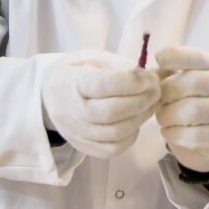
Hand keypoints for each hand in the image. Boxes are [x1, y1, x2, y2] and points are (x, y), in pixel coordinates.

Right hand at [41, 50, 159, 158]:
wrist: (51, 94)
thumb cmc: (79, 71)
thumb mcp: (95, 58)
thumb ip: (121, 66)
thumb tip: (153, 75)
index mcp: (71, 82)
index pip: (104, 85)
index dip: (133, 82)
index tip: (150, 77)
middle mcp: (71, 110)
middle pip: (111, 113)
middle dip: (141, 101)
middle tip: (157, 91)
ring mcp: (76, 132)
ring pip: (114, 134)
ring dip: (141, 118)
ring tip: (152, 104)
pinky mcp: (84, 147)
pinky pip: (112, 149)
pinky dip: (131, 136)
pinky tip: (137, 120)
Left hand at [155, 46, 208, 171]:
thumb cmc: (191, 101)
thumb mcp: (182, 82)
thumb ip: (166, 74)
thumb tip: (147, 74)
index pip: (197, 57)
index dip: (176, 55)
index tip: (158, 58)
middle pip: (191, 83)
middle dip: (166, 93)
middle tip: (158, 101)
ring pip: (190, 111)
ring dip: (168, 116)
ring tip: (162, 118)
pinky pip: (192, 135)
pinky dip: (174, 134)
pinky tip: (170, 132)